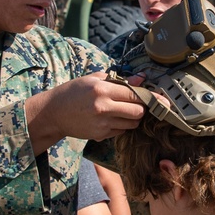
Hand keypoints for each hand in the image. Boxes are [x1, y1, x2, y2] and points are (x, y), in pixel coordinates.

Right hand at [26, 72, 145, 152]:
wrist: (53, 113)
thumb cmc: (73, 92)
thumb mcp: (93, 79)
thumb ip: (119, 79)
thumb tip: (141, 79)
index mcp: (102, 90)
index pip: (135, 95)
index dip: (150, 97)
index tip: (160, 99)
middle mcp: (103, 108)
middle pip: (138, 112)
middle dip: (142, 108)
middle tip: (138, 104)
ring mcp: (102, 124)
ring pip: (132, 124)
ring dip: (134, 118)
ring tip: (125, 111)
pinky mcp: (100, 135)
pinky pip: (121, 131)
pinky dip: (122, 126)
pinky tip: (113, 118)